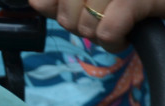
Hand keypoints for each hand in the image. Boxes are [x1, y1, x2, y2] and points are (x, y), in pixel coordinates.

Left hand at [28, 0, 164, 51]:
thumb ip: (65, 0)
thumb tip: (38, 3)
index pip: (45, 1)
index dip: (57, 12)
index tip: (79, 13)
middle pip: (65, 16)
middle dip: (83, 27)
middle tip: (108, 19)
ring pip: (85, 26)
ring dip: (103, 36)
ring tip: (122, 24)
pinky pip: (107, 32)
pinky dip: (115, 42)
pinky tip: (127, 36)